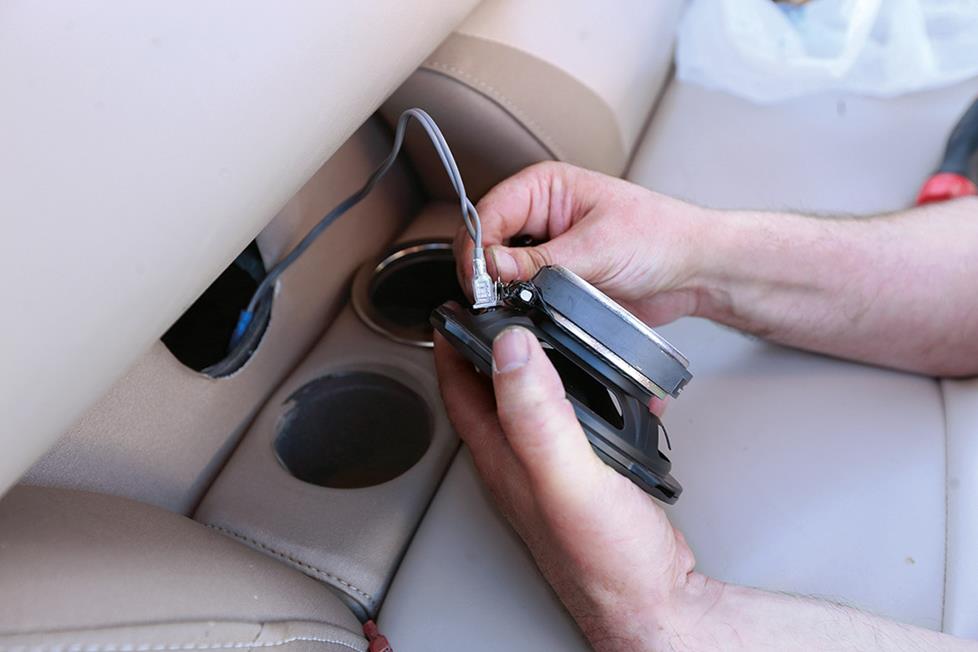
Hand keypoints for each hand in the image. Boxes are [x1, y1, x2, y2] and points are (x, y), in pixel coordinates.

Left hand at [433, 328, 716, 650]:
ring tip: (551, 333)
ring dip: (538, 366)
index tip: (455, 305)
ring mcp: (551, 473)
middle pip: (490, 392)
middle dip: (493, 345)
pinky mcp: (585, 479)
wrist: (653, 603)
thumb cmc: (605, 560)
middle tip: (506, 308)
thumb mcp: (564, 476)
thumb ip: (534, 411)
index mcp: (502, 459)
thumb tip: (510, 348)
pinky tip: (606, 389)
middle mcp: (519, 465)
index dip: (451, 344)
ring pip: (532, 405)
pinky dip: (582, 396)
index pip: (459, 390)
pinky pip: (571, 423)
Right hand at [454, 161, 711, 325]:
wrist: (695, 271)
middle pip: (486, 245)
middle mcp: (540, 218)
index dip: (477, 248)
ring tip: (519, 305)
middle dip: (487, 274)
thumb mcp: (598, 247)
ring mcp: (546, 253)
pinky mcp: (555, 283)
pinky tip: (531, 314)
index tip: (480, 280)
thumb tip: (492, 268)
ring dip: (506, 293)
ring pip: (500, 275)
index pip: (487, 214)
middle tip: (496, 298)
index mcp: (544, 189)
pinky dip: (522, 308)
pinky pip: (523, 297)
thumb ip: (540, 262)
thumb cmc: (661, 236)